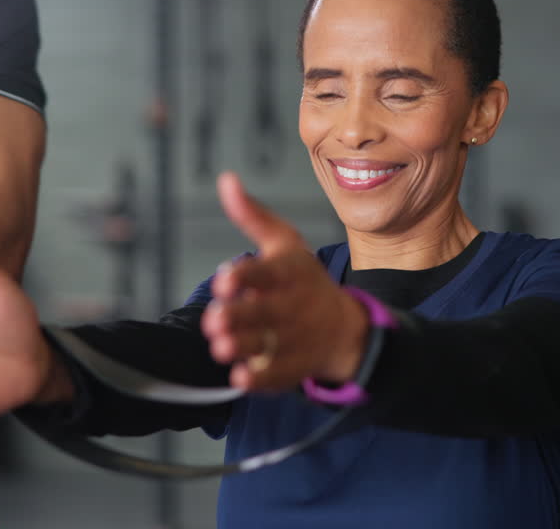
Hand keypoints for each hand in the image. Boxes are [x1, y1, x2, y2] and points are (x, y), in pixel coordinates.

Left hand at [201, 173, 368, 392]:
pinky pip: (276, 376)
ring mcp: (292, 339)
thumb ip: (252, 216)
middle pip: (262, 312)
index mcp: (287, 273)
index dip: (244, 277)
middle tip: (215, 321)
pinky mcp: (292, 367)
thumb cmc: (304, 279)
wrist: (344, 327)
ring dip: (242, 346)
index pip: (265, 273)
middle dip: (238, 316)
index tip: (223, 282)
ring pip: (265, 344)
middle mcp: (289, 306)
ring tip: (220, 347)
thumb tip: (225, 179)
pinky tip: (240, 378)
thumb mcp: (284, 243)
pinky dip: (260, 380)